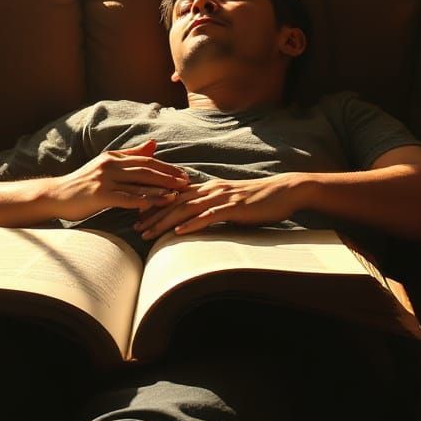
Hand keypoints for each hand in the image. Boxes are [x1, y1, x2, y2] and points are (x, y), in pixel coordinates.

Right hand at [47, 139, 190, 220]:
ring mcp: (104, 180)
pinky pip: (127, 198)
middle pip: (146, 169)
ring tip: (178, 193)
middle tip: (187, 182)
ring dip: (161, 188)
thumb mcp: (106, 165)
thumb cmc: (83, 184)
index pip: (146, 160)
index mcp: (113, 157)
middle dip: (168, 175)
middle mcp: (110, 165)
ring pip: (139, 182)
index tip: (183, 173)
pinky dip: (144, 201)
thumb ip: (129, 156)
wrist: (56, 195)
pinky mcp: (100, 195)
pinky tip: (157, 204)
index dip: (166, 167)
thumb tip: (154, 144)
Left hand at [133, 173, 306, 239]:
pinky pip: (209, 217)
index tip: (137, 215)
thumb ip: (213, 208)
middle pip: (175, 202)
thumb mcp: (231, 202)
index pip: (175, 195)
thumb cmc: (259, 200)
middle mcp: (211, 190)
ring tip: (148, 233)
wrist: (285, 192)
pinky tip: (179, 233)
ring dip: (165, 222)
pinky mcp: (234, 208)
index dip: (155, 204)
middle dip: (153, 215)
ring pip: (187, 209)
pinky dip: (192, 224)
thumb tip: (197, 219)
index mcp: (209, 188)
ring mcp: (222, 198)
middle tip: (134, 228)